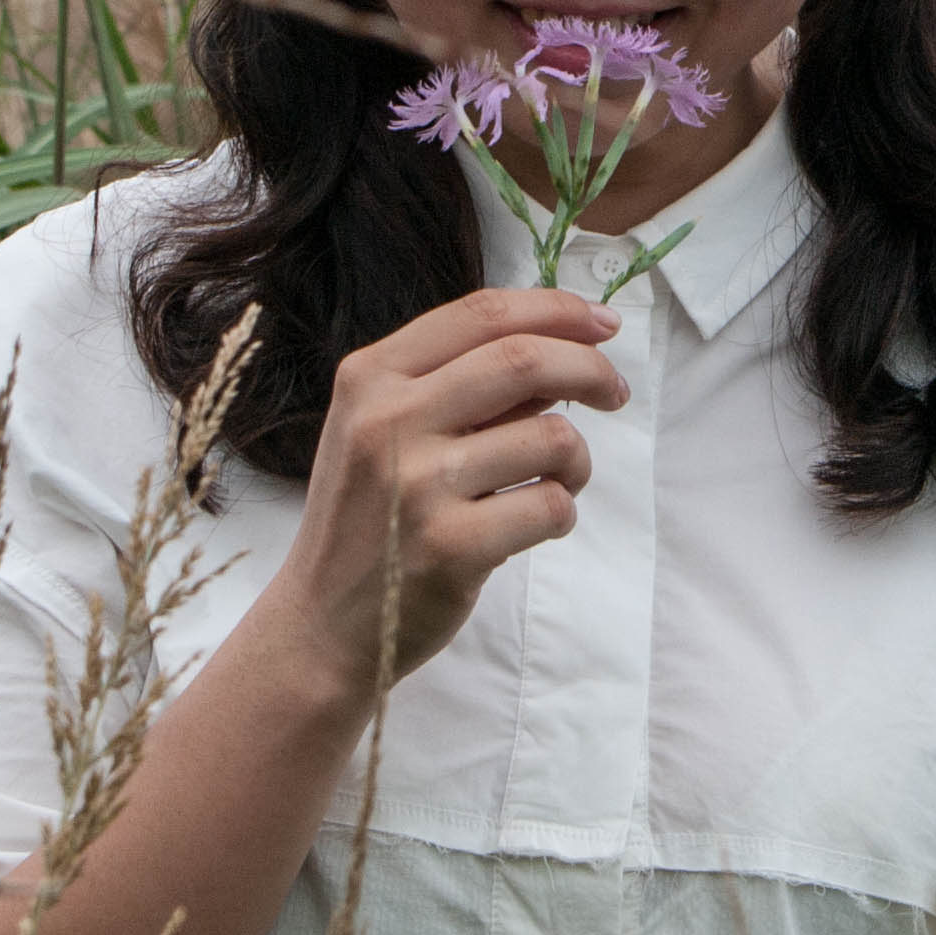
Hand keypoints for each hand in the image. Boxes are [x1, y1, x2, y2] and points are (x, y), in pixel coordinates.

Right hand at [250, 287, 623, 704]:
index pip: (481, 313)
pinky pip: (550, 505)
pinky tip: (535, 524)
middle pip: (523, 359)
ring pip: (550, 436)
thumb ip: (461, 385)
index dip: (556, 310)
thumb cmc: (370, 518)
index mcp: (370, 377)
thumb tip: (566, 346)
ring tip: (557, 481)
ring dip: (578, 458)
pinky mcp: (451, 547)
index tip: (603, 326)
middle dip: (590, 368)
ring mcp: (418, 485)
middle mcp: (388, 421)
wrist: (321, 624)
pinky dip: (562, 512)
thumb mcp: (384, 430)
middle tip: (615, 392)